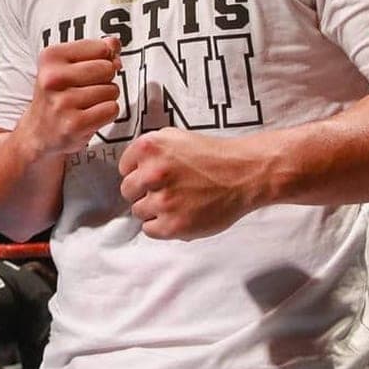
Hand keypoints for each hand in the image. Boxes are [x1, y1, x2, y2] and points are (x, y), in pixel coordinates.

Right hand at [18, 36, 121, 156]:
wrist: (39, 131)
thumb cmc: (58, 94)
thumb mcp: (67, 65)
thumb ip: (94, 49)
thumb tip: (114, 43)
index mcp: (51, 57)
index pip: (101, 48)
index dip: (105, 58)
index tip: (93, 69)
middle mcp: (53, 78)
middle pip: (107, 68)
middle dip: (106, 79)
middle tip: (88, 89)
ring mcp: (63, 102)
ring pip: (112, 90)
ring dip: (106, 98)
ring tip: (87, 104)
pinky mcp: (74, 124)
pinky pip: (112, 109)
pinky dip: (108, 113)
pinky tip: (91, 115)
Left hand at [118, 127, 261, 239]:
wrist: (244, 174)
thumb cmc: (212, 156)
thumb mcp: (175, 137)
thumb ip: (150, 150)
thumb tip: (131, 167)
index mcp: (150, 147)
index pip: (123, 168)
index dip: (137, 173)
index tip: (150, 176)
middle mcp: (152, 172)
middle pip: (127, 190)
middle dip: (142, 191)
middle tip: (163, 190)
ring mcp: (163, 200)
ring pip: (138, 211)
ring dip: (153, 209)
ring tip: (175, 202)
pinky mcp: (174, 225)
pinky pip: (150, 230)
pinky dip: (161, 226)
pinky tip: (177, 216)